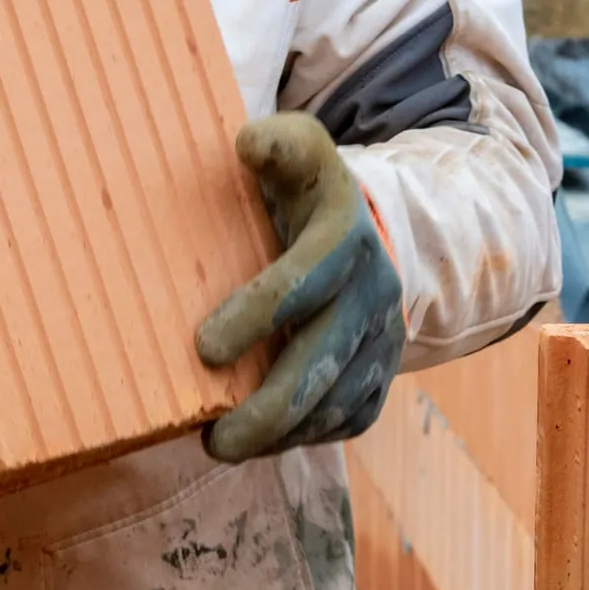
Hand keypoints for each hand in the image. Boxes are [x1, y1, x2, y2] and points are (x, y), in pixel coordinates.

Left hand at [196, 113, 405, 461]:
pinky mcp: (381, 372)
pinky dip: (307, 437)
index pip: (308, 278)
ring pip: (337, 401)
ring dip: (282, 434)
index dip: (259, 314)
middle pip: (324, 361)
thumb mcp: (294, 150)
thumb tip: (247, 145)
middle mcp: (375, 286)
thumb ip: (275, 144)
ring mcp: (384, 334)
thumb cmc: (300, 191)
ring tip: (225, 446)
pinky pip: (350, 417)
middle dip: (269, 408)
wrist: (361, 227)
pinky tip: (264, 444)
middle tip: (214, 438)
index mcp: (345, 230)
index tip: (204, 349)